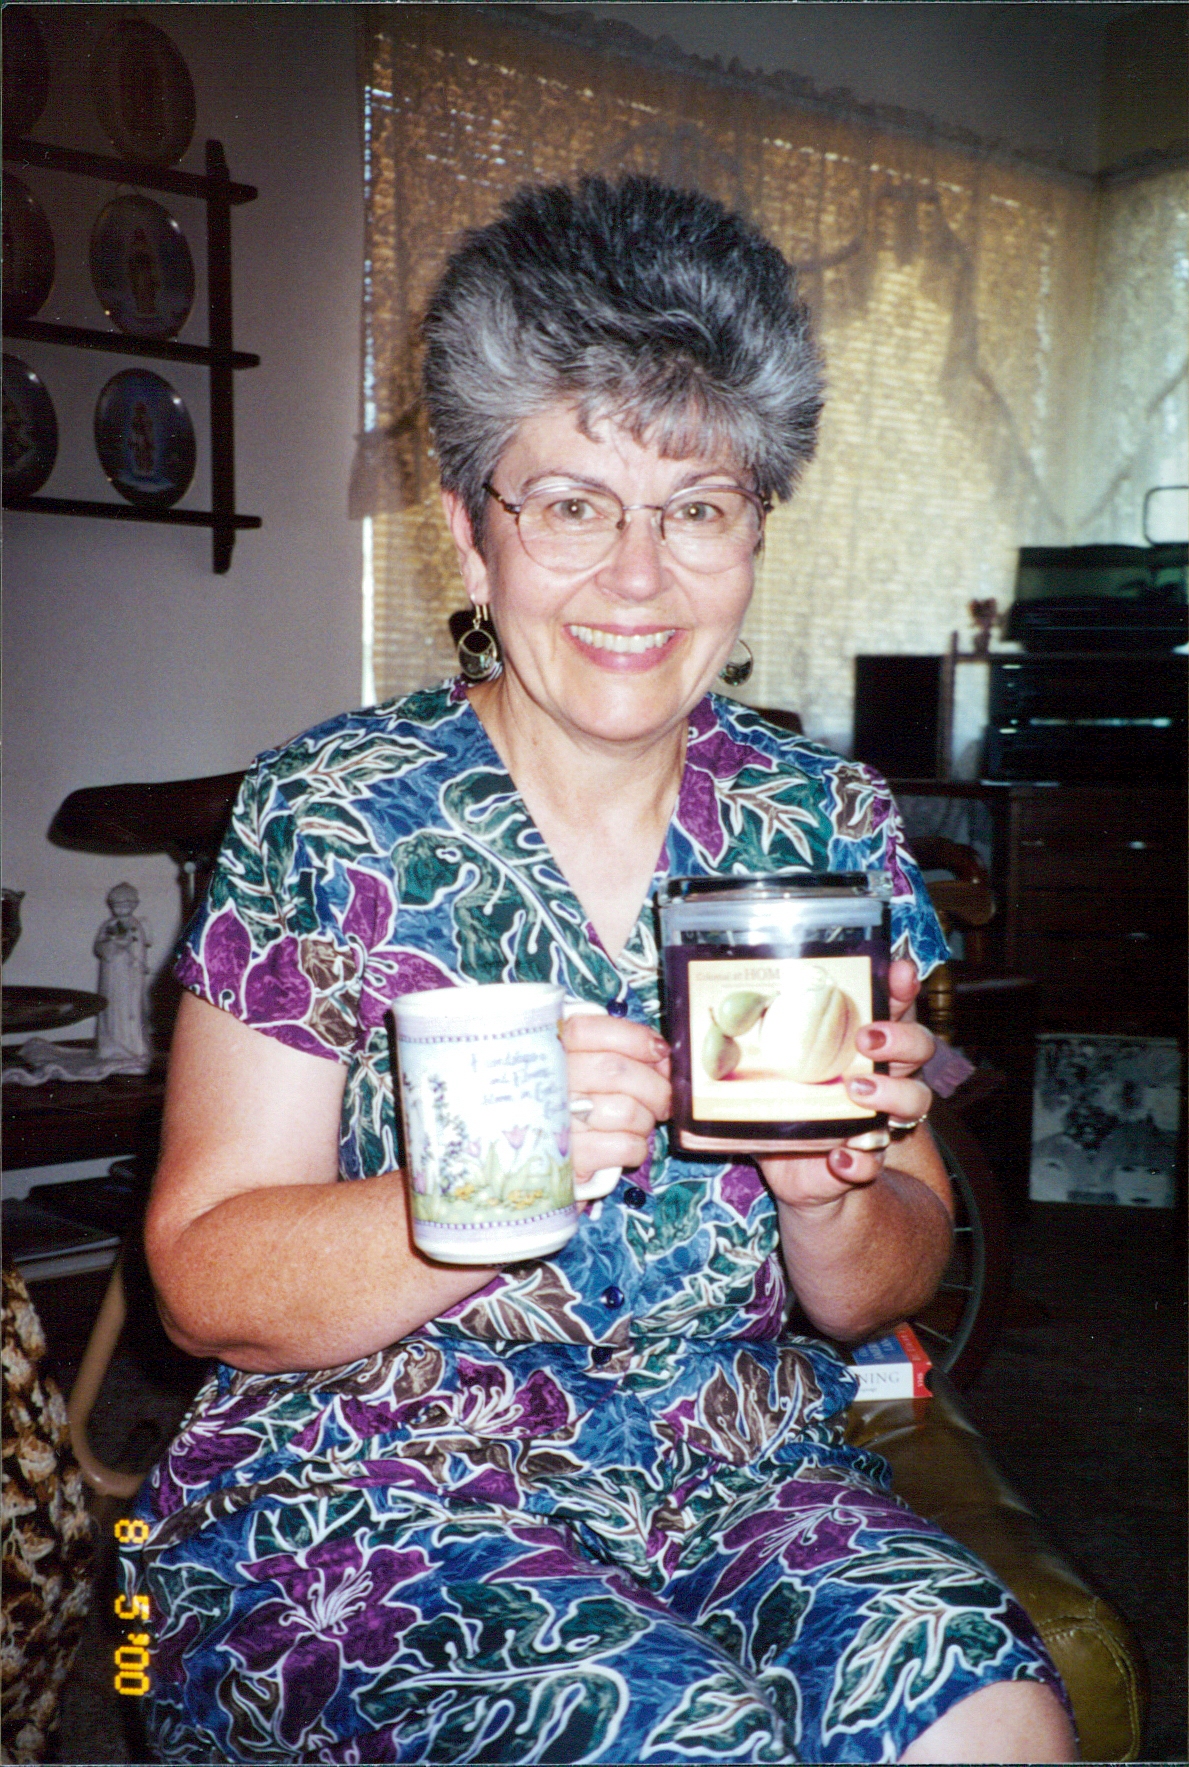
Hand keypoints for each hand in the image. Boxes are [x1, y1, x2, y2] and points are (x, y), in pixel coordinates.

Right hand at [560, 1010, 670, 1191]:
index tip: (659, 1051)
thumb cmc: (572, 1103)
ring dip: (646, 1120)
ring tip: (639, 1124)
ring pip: (627, 1111)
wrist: (539, 1159)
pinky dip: (637, 1147)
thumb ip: (614, 1051)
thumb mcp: (581, 1066)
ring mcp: (555, 1123)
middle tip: (662, 1099)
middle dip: (654, 1086)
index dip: (634, 1038)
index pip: (591, 1032)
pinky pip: (624, 1146)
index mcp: (547, 1052)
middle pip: (615, 1071)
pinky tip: (627, 1145)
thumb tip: (660, 1055)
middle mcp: (546, 1084)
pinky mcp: (569, 1160)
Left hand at [758, 959, 936, 1206]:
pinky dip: (859, 1159)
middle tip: (866, 1036)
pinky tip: (840, 1157)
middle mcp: (879, 1074)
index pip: (891, 1005)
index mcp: (857, 1042)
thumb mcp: (764, 1068)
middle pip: (918, 1045)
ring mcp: (878, 1117)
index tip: (898, 971)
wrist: (796, 1174)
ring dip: (891, 1093)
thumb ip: (744, 1040)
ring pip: (915, 1099)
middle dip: (901, 1037)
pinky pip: (874, 1159)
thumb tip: (692, 1013)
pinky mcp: (864, 1158)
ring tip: (857, 1091)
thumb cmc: (781, 1105)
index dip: (900, 985)